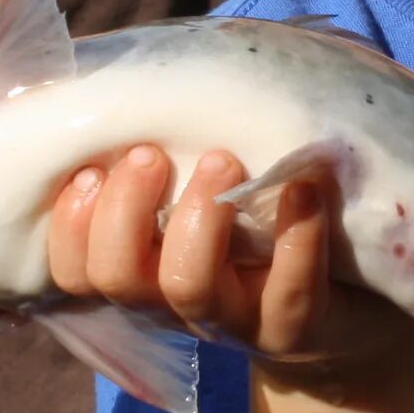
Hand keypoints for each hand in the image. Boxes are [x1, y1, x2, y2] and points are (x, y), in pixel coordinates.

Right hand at [47, 146, 409, 379]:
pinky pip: (288, 293)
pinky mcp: (293, 328)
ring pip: (189, 287)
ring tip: (224, 161)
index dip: (70, 224)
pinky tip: (303, 188)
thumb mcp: (202, 196)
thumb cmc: (256, 230)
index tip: (92, 170)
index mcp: (140, 271)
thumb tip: (127, 84)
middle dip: (125, 209)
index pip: (75, 269)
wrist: (343, 309)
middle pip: (117, 277)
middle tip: (152, 155)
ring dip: (200, 216)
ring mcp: (232, 321)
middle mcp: (172, 304)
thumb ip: (168, 161)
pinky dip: (295, 236)